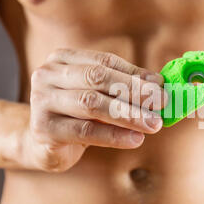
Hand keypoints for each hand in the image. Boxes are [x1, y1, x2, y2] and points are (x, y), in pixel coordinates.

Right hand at [24, 49, 166, 171]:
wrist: (44, 145)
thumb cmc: (76, 116)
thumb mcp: (99, 96)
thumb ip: (123, 87)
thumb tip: (159, 83)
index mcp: (62, 59)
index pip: (105, 62)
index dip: (135, 74)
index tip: (161, 85)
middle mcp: (47, 75)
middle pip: (98, 78)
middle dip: (135, 91)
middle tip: (162, 103)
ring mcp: (42, 101)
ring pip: (92, 103)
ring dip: (129, 114)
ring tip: (153, 124)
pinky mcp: (43, 128)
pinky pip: (85, 131)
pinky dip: (114, 135)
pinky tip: (135, 139)